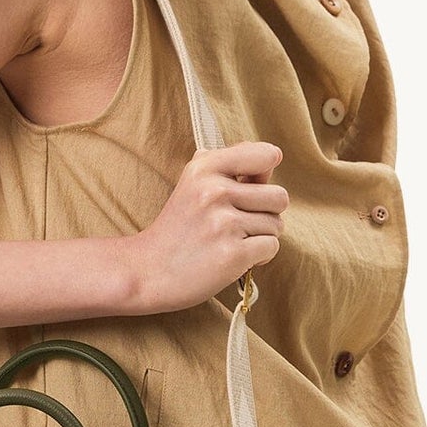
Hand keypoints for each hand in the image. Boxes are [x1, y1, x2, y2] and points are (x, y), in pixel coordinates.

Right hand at [126, 141, 287, 312]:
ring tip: (233, 241)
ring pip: (276, 224)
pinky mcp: (232, 254)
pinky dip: (259, 257)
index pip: (265, 155)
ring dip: (261, 237)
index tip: (251, 187)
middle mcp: (214, 191)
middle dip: (267, 213)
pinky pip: (272, 247)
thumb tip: (271, 157)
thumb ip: (228, 164)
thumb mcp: (192, 183)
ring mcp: (224, 223)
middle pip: (279, 196)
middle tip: (240, 224)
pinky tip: (235, 258)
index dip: (265, 175)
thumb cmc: (177, 228)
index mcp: (205, 168)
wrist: (147, 271)